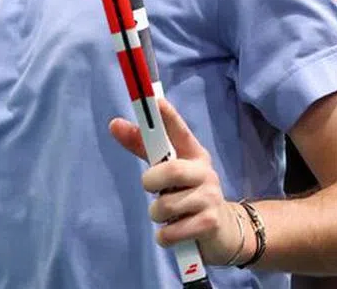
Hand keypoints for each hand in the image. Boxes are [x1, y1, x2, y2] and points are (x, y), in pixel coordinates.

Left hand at [109, 98, 243, 265]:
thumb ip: (142, 147)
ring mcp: (210, 198)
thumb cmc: (187, 193)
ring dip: (157, 214)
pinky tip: (173, 232)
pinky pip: (173, 231)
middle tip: (150, 187)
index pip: (180, 131)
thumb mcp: (167, 169)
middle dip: (152, 182)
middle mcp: (205, 172)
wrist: (222, 230)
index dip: (168, 117)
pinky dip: (165, 236)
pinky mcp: (210, 224)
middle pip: (171, 170)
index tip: (155, 101)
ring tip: (167, 215)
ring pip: (166, 205)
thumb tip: (114, 123)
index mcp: (193, 154)